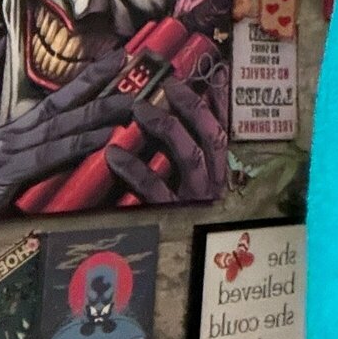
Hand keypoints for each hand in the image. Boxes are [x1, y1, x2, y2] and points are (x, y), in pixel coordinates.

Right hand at [0, 49, 132, 218]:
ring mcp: (8, 153)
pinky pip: (48, 156)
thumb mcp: (16, 172)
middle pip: (63, 106)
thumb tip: (81, 146)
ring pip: (60, 127)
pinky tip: (102, 139)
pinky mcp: (5, 174)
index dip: (86, 79)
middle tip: (131, 68)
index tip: (115, 60)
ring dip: (96, 113)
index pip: (57, 99)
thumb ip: (44, 157)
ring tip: (129, 103)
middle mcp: (13, 135)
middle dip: (98, 86)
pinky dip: (76, 145)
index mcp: (16, 132)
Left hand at [105, 73, 227, 204]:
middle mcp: (213, 180)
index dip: (222, 98)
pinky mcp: (171, 215)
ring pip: (189, 155)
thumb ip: (187, 153)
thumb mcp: (190, 183)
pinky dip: (134, 169)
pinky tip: (113, 154)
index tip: (215, 70)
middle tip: (169, 82)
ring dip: (166, 128)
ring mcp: (195, 198)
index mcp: (219, 169)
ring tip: (138, 108)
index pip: (224, 126)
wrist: (181, 269)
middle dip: (193, 105)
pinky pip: (154, 189)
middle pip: (211, 135)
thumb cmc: (181, 216)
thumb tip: (172, 118)